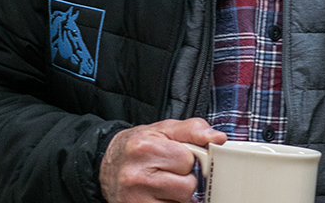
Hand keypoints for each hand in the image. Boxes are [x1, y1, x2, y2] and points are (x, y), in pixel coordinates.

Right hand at [99, 118, 225, 202]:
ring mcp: (135, 199)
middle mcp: (136, 176)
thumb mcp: (165, 129)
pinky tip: (159, 195)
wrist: (106, 163)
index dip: (189, 159)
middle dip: (184, 179)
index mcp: (145, 149)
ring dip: (178, 194)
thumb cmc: (140, 145)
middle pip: (187, 186)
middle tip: (170, 172)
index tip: (179, 157)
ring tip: (164, 183)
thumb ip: (194, 129)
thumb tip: (219, 138)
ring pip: (181, 202)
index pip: (188, 161)